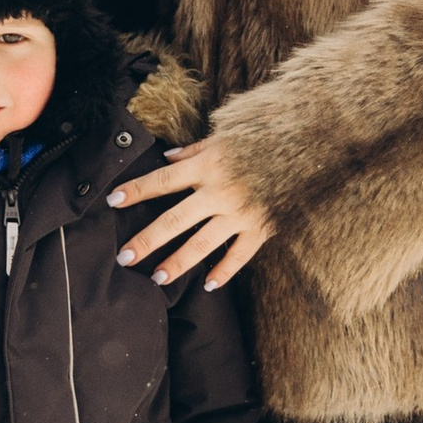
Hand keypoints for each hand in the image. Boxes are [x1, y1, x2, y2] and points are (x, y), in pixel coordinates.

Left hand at [110, 138, 273, 290]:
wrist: (310, 147)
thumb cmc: (264, 138)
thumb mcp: (226, 137)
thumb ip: (196, 151)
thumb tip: (167, 157)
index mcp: (208, 166)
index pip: (163, 181)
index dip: (136, 190)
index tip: (112, 200)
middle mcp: (220, 192)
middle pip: (175, 220)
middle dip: (147, 240)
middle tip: (124, 256)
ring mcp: (241, 213)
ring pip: (202, 244)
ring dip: (177, 262)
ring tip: (156, 278)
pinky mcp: (262, 228)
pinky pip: (239, 255)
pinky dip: (224, 271)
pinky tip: (208, 286)